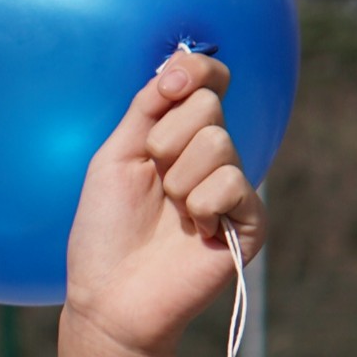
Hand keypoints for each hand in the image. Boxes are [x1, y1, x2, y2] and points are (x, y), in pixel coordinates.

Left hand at [62, 48, 265, 356]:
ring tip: (170, 213)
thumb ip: (146, 108)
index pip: (209, 83)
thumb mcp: (115, 156)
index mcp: (179, 138)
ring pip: (218, 144)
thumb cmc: (105, 230)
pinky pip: (233, 184)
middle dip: (165, 140)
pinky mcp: (251, 221)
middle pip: (208, 106)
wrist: (111, 294)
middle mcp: (212, 157)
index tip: (168, 84)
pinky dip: (202, 205)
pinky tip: (195, 231)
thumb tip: (177, 62)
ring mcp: (234, 188)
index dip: (195, 73)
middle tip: (152, 180)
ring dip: (177, 180)